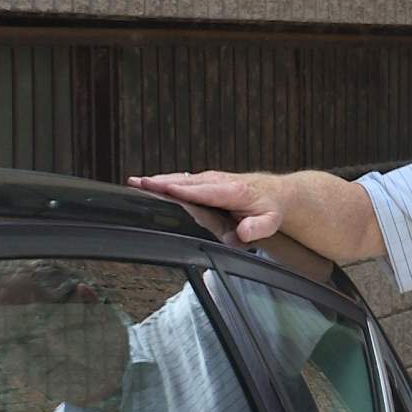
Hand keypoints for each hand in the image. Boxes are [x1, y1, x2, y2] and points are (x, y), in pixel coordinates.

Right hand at [127, 171, 282, 243]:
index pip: (204, 192)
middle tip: (140, 183)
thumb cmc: (270, 208)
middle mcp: (219, 182)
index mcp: (232, 191)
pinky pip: (184, 181)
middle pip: (186, 182)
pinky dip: (166, 181)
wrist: (275, 193)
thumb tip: (244, 232)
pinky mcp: (206, 181)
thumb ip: (257, 228)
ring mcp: (211, 180)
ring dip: (159, 180)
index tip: (166, 189)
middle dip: (163, 182)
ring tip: (136, 182)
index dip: (184, 190)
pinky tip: (149, 183)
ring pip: (182, 180)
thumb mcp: (270, 222)